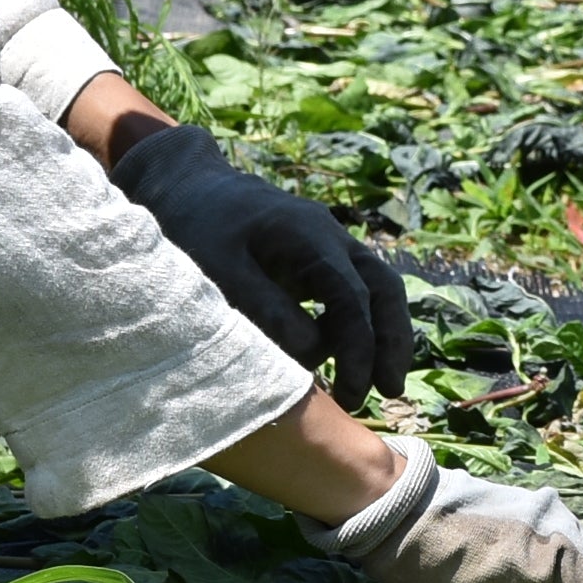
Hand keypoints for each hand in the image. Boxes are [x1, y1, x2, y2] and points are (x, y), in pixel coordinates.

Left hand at [108, 123, 417, 406]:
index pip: (352, 296)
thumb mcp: (218, 269)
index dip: (358, 347)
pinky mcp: (322, 260)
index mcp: (310, 236)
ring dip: (383, 336)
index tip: (352, 392)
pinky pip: (358, 292)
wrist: (191, 189)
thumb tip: (313, 353)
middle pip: (384, 288)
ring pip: (379, 289)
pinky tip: (342, 358)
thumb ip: (264, 307)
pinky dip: (360, 326)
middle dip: (391, 342)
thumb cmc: (199, 229)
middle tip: (389, 392)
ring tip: (376, 385)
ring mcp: (333, 246)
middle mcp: (333, 238)